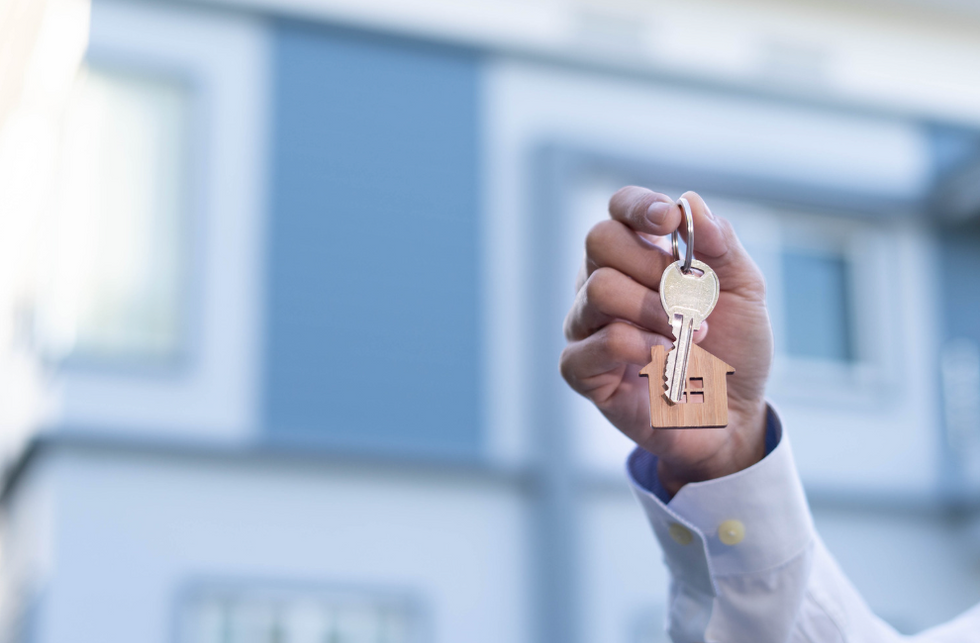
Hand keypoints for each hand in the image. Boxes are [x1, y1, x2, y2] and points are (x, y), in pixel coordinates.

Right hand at [559, 187, 773, 494]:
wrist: (734, 416)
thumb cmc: (734, 350)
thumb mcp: (744, 291)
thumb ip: (721, 245)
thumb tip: (689, 203)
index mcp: (639, 255)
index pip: (619, 209)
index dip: (639, 206)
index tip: (669, 222)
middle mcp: (604, 283)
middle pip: (600, 240)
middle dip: (654, 265)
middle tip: (689, 299)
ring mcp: (587, 326)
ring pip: (599, 289)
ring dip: (653, 310)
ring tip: (687, 336)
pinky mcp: (583, 370)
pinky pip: (595, 343)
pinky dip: (638, 348)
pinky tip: (664, 361)